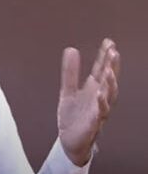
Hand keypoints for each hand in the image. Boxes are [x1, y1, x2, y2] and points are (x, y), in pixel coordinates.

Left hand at [57, 38, 119, 165]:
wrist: (69, 141)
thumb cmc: (73, 116)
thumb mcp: (68, 89)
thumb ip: (70, 72)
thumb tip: (71, 49)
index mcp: (94, 89)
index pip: (101, 69)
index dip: (105, 56)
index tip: (109, 42)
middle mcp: (99, 99)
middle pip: (109, 81)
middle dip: (112, 67)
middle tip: (113, 52)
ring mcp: (97, 111)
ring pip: (108, 96)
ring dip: (109, 83)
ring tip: (108, 70)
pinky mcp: (92, 124)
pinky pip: (99, 114)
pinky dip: (101, 104)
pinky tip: (100, 94)